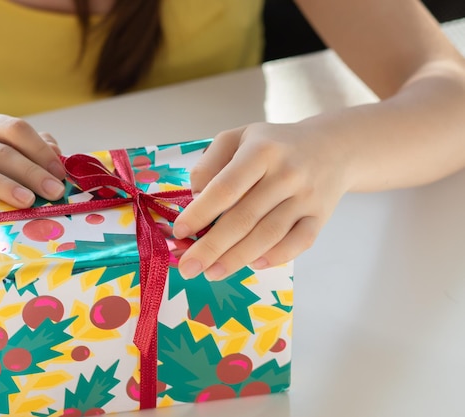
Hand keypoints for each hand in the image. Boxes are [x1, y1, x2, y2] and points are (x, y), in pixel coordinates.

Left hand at [172, 122, 350, 279]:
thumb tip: (195, 196)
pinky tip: (252, 264)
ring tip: (211, 273)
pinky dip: (275, 257)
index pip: (226, 188)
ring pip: (268, 235)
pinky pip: (299, 243)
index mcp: (261, 151)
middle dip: (212, 247)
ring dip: (237, 258)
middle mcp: (286, 174)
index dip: (200, 213)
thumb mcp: (238, 138)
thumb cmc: (273, 145)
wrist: (332, 147)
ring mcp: (306, 197)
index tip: (179, 232)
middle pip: (244, 218)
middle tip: (189, 268)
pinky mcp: (321, 217)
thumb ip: (211, 163)